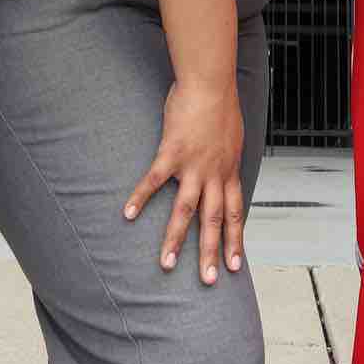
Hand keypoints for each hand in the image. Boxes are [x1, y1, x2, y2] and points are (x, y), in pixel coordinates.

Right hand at [123, 77, 246, 283]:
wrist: (211, 82)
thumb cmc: (220, 105)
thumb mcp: (232, 138)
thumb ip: (226, 159)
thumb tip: (223, 170)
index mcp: (229, 171)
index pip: (235, 214)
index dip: (234, 241)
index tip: (233, 266)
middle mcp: (214, 174)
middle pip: (214, 220)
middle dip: (211, 252)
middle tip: (207, 281)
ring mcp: (193, 165)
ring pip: (186, 210)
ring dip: (175, 239)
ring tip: (166, 264)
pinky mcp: (172, 152)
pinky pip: (155, 180)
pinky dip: (141, 197)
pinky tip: (128, 214)